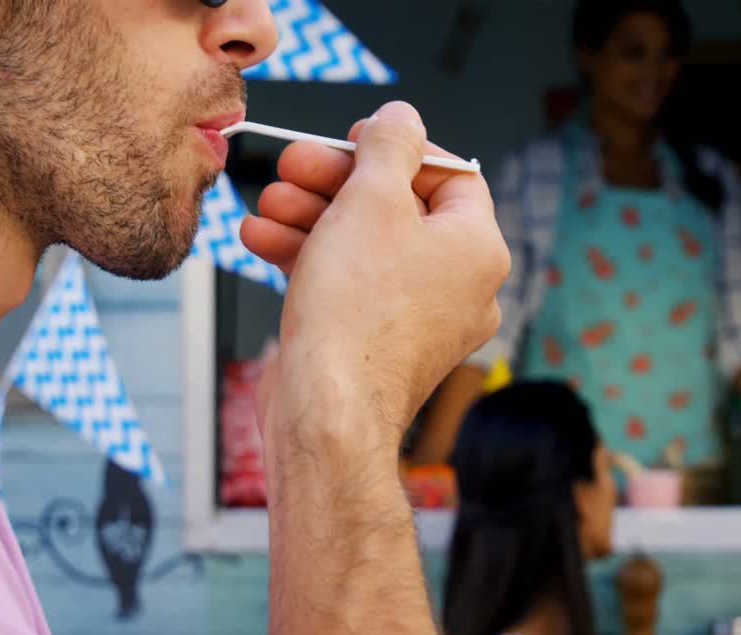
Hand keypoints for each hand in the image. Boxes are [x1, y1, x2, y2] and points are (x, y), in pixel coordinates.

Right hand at [242, 102, 508, 446]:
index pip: (449, 176)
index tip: (355, 139)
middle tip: (293, 166)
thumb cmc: (356, 314)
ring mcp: (418, 320)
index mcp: (477, 249)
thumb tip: (401, 116)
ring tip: (267, 205)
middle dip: (335, 183)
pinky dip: (310, 260)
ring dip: (311, 218)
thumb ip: (387, 148)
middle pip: (397, 209)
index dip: (397, 149)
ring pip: (365, 247)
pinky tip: (263, 241)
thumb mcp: (370, 201)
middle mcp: (458, 287)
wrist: (326, 412)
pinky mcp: (376, 344)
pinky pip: (349, 285)